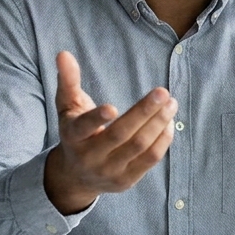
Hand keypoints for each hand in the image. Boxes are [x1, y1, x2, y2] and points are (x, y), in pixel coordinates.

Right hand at [43, 51, 176, 214]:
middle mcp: (90, 157)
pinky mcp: (126, 181)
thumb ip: (68, 80)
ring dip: (158, 124)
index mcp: (73, 136)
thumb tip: (63, 54)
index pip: (84, 128)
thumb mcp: (67, 106)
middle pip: (120, 135)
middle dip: (144, 112)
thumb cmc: (75, 131)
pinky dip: (162, 139)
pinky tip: (168, 122)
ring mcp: (109, 172)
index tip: (112, 107)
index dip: (97, 119)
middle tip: (162, 92)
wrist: (76, 176)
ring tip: (171, 104)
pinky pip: (150, 160)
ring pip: (139, 147)